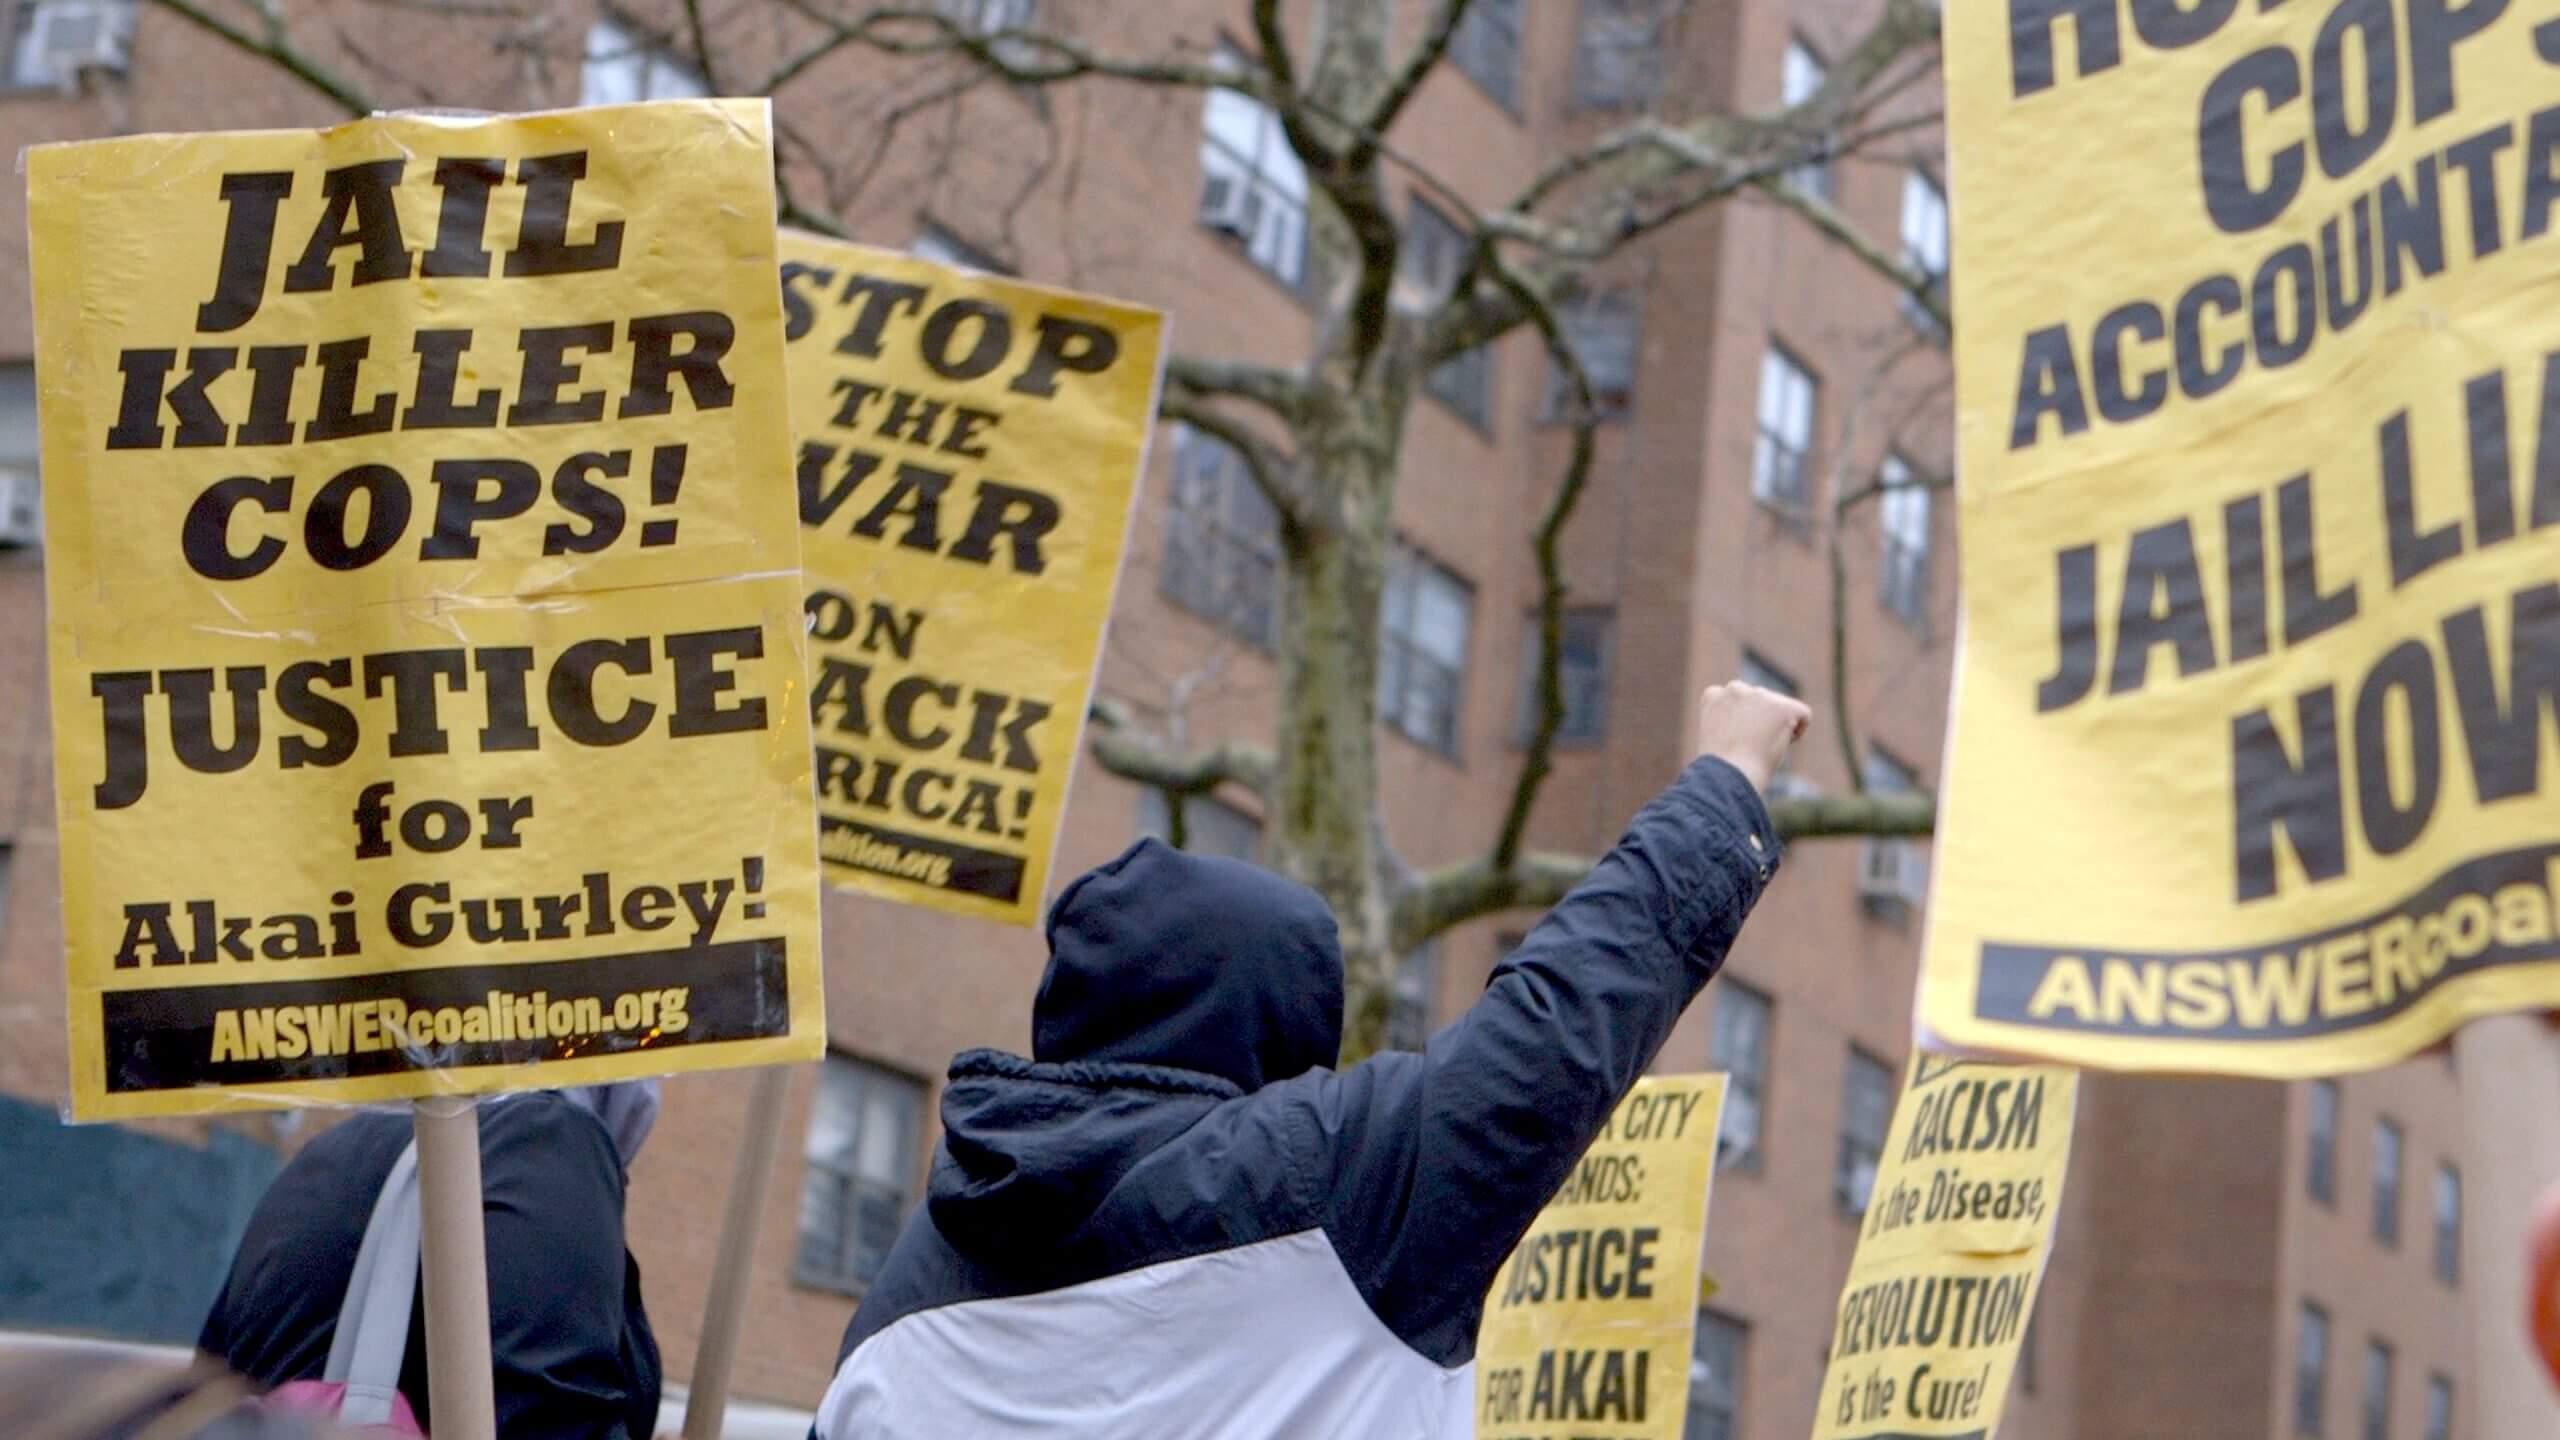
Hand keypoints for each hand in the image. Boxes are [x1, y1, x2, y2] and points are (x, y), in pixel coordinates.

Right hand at [1694, 682, 1810, 796]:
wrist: (1729, 777)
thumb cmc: (1723, 768)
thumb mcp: (1719, 737)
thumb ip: (1733, 720)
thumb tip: (1761, 719)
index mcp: (1714, 695)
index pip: (1737, 701)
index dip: (1740, 723)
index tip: (1735, 742)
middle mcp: (1735, 689)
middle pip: (1761, 702)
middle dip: (1761, 721)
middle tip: (1749, 748)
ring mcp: (1760, 695)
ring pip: (1780, 708)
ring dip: (1776, 726)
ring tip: (1760, 749)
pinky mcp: (1783, 707)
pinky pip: (1803, 714)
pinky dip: (1798, 732)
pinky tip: (1780, 746)